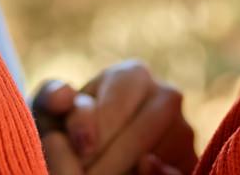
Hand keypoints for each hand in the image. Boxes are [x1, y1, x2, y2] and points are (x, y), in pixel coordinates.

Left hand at [30, 63, 196, 174]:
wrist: (85, 151)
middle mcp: (166, 97)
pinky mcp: (189, 161)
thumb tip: (64, 98)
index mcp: (133, 75)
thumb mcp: (51, 110)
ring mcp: (183, 131)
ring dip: (127, 171)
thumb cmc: (68, 126)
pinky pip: (180, 171)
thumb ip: (51, 98)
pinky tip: (138, 173)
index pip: (116, 109)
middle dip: (109, 161)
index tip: (79, 151)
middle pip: (142, 135)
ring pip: (160, 154)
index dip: (95, 133)